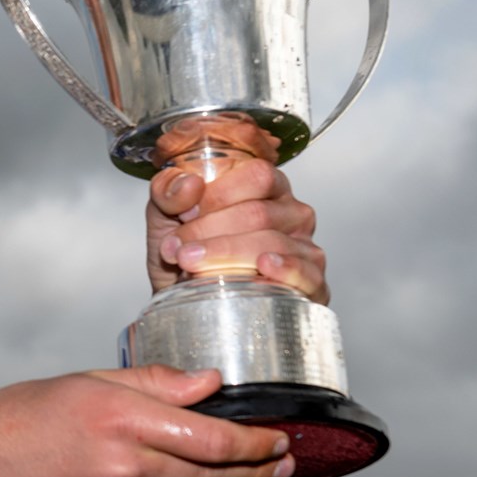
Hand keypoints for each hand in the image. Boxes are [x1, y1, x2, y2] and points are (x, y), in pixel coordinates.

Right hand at [0, 365, 291, 476]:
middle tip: (285, 459)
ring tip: (247, 472)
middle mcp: (124, 468)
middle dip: (255, 466)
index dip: (256, 442)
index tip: (280, 437)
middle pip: (211, 473)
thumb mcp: (90, 382)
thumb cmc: (28, 414)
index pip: (211, 439)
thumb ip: (156, 383)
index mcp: (120, 419)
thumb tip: (212, 384)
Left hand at [146, 160, 327, 302]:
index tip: (183, 216)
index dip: (217, 195)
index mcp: (264, 187)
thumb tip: (189, 184)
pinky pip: (305, 273)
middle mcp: (291, 213)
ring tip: (191, 265)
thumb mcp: (164, 215)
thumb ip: (168, 191)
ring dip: (227, 254)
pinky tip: (264, 267)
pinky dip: (285, 270)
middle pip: (259, 213)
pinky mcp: (312, 283)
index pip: (255, 176)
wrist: (185, 300)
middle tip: (178, 250)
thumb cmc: (185, 251)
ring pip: (273, 244)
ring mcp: (305, 248)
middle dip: (211, 231)